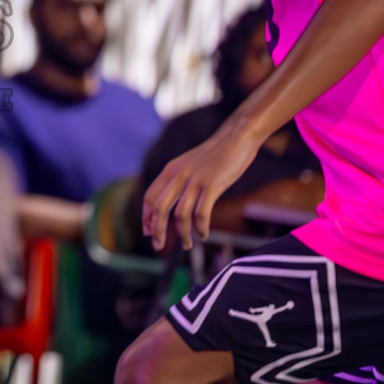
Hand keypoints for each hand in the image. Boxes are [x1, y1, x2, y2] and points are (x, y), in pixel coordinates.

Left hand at [143, 122, 258, 250]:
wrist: (236, 137)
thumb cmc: (216, 154)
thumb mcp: (190, 164)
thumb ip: (179, 179)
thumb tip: (173, 202)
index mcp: (171, 169)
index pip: (150, 197)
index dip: (147, 216)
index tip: (148, 232)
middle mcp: (179, 175)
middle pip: (160, 208)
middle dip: (157, 230)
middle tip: (158, 246)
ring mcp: (195, 180)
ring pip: (181, 215)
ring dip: (182, 234)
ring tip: (187, 245)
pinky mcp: (212, 185)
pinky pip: (201, 214)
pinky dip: (200, 228)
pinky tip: (203, 235)